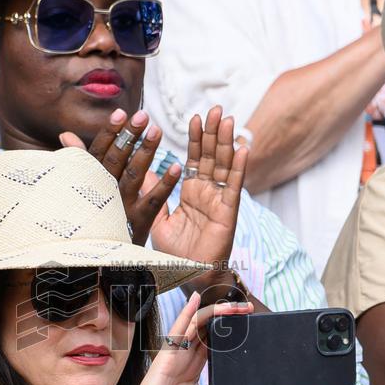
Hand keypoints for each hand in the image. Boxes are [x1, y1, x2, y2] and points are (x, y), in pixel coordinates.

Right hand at [59, 108, 180, 244]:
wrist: (92, 264)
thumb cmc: (84, 222)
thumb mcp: (76, 191)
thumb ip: (77, 163)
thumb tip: (67, 135)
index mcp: (89, 184)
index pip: (99, 153)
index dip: (110, 133)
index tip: (120, 113)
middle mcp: (103, 194)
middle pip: (117, 160)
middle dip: (129, 137)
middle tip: (142, 115)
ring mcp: (121, 209)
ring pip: (134, 176)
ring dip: (146, 153)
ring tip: (157, 131)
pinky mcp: (138, 224)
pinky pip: (153, 201)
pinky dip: (165, 184)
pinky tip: (177, 166)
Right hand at [114, 293, 267, 384]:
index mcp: (194, 368)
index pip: (215, 342)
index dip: (230, 331)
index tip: (250, 324)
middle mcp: (186, 358)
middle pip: (208, 330)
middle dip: (227, 318)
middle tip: (248, 310)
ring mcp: (176, 356)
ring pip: (196, 326)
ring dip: (214, 313)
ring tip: (233, 305)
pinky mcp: (167, 357)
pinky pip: (178, 330)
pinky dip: (187, 313)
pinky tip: (196, 300)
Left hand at [150, 107, 247, 282]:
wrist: (188, 276)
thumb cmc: (175, 253)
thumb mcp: (158, 218)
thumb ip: (153, 193)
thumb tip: (141, 171)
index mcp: (190, 192)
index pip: (193, 159)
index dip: (195, 139)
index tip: (194, 118)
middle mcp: (206, 193)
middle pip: (211, 156)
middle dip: (213, 133)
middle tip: (215, 109)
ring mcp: (218, 200)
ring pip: (223, 166)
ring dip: (226, 142)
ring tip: (227, 119)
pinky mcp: (228, 212)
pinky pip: (234, 186)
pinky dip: (238, 167)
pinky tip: (243, 148)